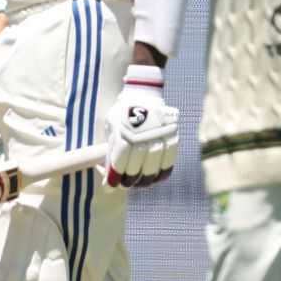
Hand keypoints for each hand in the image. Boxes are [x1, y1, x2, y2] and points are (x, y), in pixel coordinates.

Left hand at [102, 64, 177, 188]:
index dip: (114, 177)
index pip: (119, 161)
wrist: (143, 94)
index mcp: (124, 130)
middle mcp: (142, 133)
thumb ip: (111, 148)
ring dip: (145, 179)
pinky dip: (163, 172)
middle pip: (136, 166)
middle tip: (124, 184)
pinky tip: (156, 178)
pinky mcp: (172, 135)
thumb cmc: (123, 114)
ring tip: (139, 183)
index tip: (108, 186)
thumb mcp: (112, 126)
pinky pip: (169, 160)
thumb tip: (108, 173)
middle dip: (128, 180)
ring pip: (153, 166)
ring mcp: (159, 134)